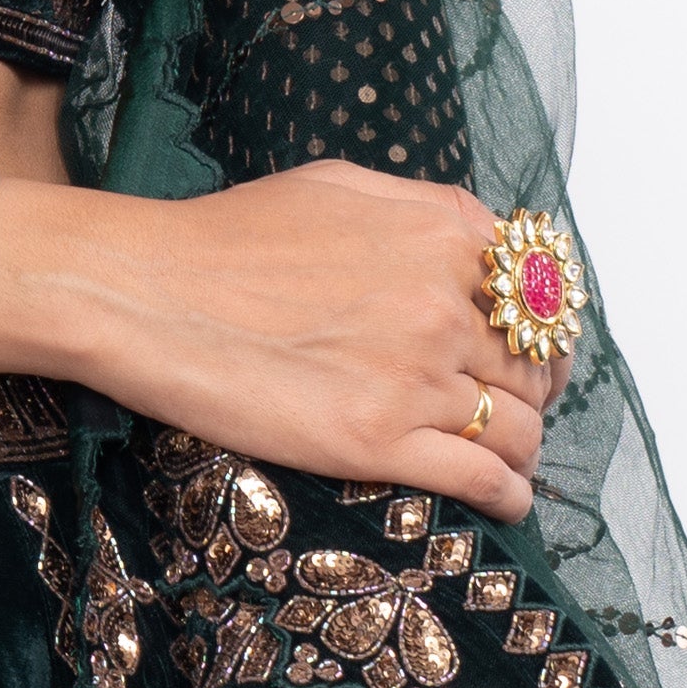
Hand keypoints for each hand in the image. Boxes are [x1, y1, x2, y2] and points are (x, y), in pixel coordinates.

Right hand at [0, 164, 558, 517]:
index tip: (524, 354)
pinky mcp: (382, 442)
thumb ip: (424, 211)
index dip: (538, 332)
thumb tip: (479, 245)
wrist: (146, 292)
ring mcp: (418, 375)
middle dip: (530, 393)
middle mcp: (446, 302)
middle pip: (535, 367)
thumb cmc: (226, 237)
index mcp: (444, 233)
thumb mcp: (340, 188)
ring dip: (522, 448)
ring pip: (519, 428)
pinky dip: (509, 494)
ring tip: (503, 460)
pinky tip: (503, 499)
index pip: (540, 294)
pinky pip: (486, 480)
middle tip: (509, 410)